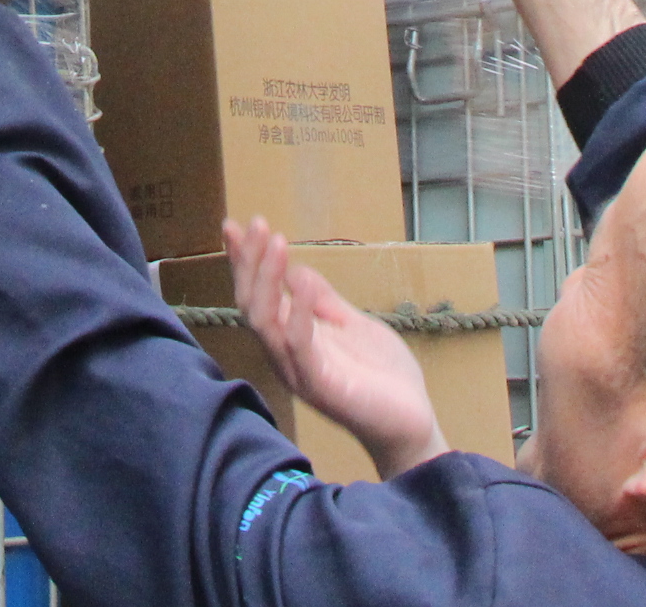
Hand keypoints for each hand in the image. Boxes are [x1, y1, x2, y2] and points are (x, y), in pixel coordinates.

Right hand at [225, 218, 447, 479]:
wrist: (412, 421)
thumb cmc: (382, 375)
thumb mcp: (351, 323)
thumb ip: (323, 300)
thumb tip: (296, 269)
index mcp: (291, 339)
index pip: (257, 296)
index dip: (243, 262)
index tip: (233, 226)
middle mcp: (286, 355)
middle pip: (251, 306)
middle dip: (250, 263)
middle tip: (256, 224)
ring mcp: (299, 372)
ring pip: (265, 323)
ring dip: (267, 279)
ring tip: (275, 242)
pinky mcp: (320, 386)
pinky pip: (299, 346)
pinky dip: (298, 312)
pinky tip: (303, 281)